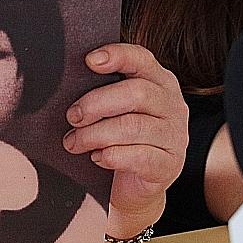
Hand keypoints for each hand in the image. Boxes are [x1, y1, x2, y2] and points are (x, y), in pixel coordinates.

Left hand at [64, 44, 189, 234]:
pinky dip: (112, 156)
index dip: (117, 55)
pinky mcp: (169, 164)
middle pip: (136, 93)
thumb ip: (104, 90)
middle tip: (73, 116)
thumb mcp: (116, 110)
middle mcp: (173, 105)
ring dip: (96, 134)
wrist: (133, 187)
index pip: (142, 59)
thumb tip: (68, 80)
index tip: (89, 61)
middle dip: (97, 103)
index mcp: (160, 82)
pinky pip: (138, 156)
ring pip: (133, 126)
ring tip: (74, 142)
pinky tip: (97, 158)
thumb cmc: (120, 140)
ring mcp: (175, 136)